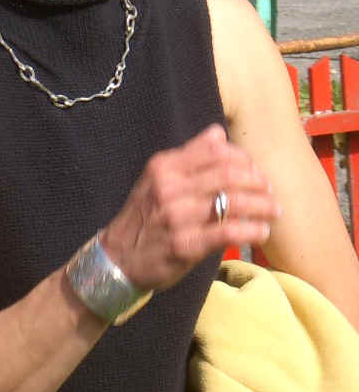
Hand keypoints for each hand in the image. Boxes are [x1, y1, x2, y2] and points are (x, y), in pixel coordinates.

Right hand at [99, 124, 277, 290]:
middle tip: (270, 191)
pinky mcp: (185, 245)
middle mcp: (169, 188)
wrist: (118, 258)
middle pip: (228, 175)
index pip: (215, 152)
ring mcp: (176, 217)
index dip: (244, 159)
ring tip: (273, 211)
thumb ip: (190, 156)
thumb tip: (218, 133)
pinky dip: (252, 230)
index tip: (255, 171)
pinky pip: (228, 232)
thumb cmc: (145, 217)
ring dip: (261, 206)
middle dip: (257, 182)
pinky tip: (261, 231)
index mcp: (164, 167)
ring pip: (232, 202)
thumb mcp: (158, 179)